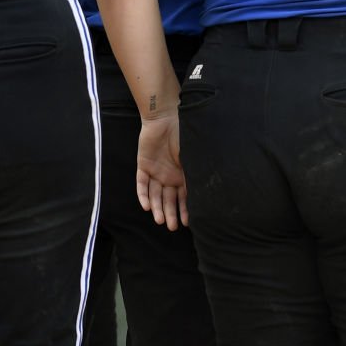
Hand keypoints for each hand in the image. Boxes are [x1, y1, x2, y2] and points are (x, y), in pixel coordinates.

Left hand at [136, 115, 188, 230]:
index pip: (184, 196)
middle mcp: (169, 175)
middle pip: (168, 199)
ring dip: (157, 208)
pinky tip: (146, 206)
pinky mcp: (143, 166)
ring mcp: (156, 171)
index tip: (188, 222)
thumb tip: (204, 190)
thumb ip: (193, 172)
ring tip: (160, 220)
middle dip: (171, 213)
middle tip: (172, 227)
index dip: (185, 209)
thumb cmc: (183, 134)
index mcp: (183, 173)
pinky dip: (143, 195)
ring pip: (155, 195)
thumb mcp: (192, 155)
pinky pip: (141, 184)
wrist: (165, 118)